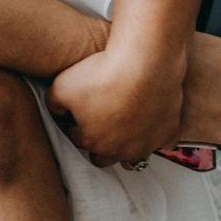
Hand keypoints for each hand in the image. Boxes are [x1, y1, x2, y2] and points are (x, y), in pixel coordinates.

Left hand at [46, 46, 185, 166]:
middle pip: (102, 157)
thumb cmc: (103, 74)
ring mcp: (145, 145)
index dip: (74, 122)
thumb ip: (53, 104)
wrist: (144, 63)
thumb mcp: (60, 86)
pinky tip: (152, 122)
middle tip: (100, 119)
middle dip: (98, 142)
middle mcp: (118, 151)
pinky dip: (158, 135)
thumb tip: (56, 112)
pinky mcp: (168, 133)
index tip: (78, 108)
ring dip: (127, 145)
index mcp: (91, 141)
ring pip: (133, 156)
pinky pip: (164, 143)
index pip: (74, 138)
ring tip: (125, 126)